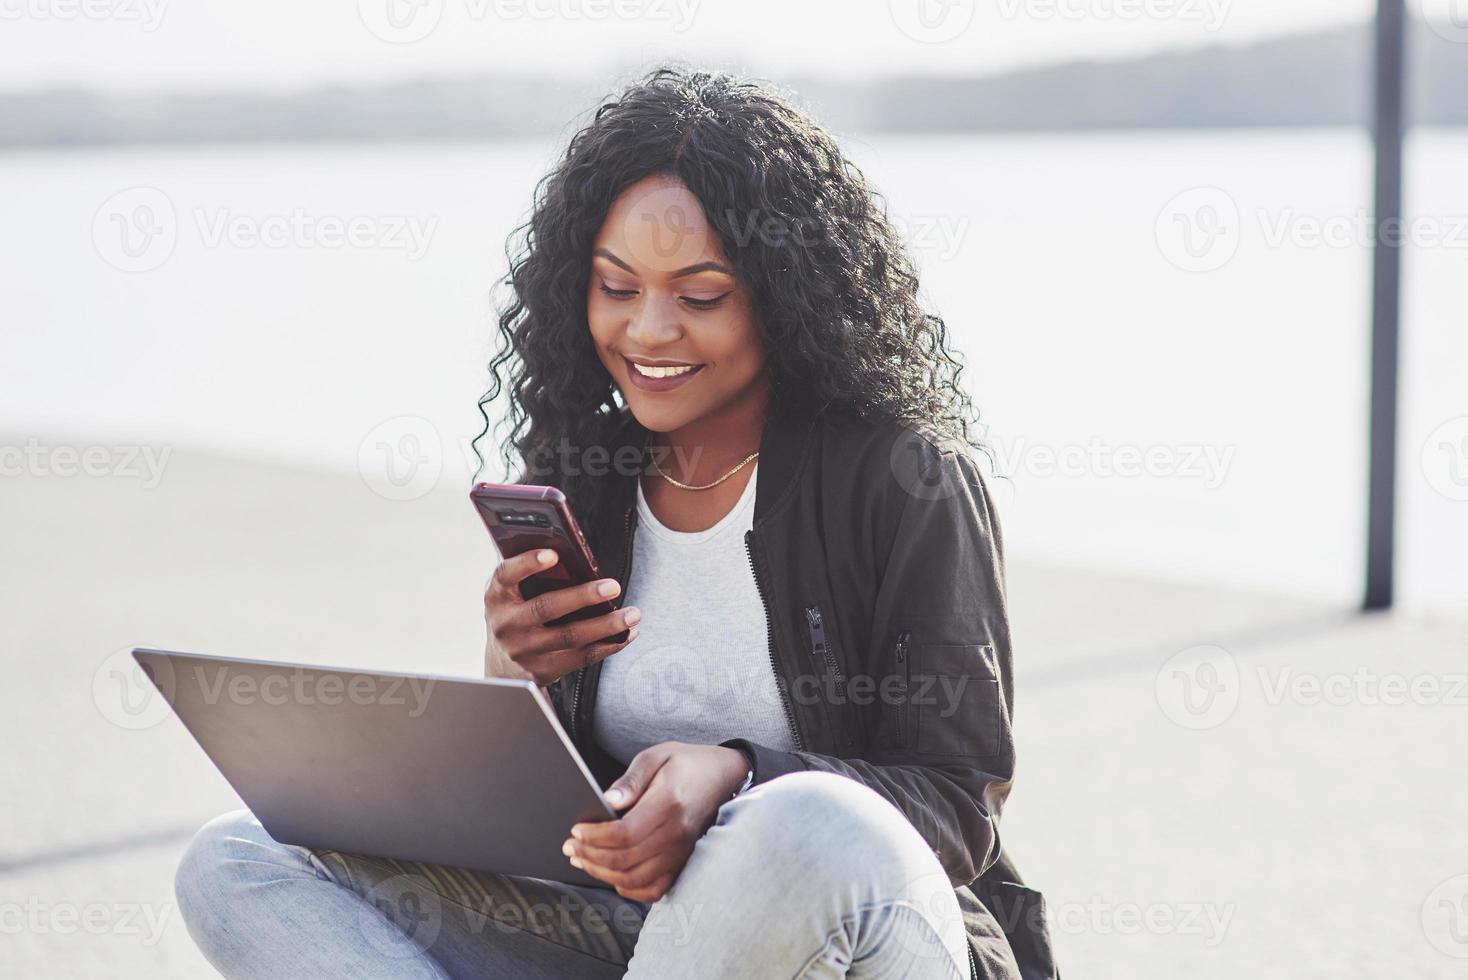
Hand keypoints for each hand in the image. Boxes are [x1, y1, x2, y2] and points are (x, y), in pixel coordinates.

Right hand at [483, 549, 640, 684]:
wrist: (502, 664)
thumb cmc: (516, 611)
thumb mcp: (510, 590)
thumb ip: (529, 570)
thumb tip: (565, 543)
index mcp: (497, 596)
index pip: (506, 575)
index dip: (528, 563)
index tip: (554, 554)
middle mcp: (506, 625)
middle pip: (546, 608)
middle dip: (583, 596)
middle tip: (613, 586)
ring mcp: (525, 651)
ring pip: (570, 637)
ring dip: (606, 625)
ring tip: (633, 613)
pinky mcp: (544, 670)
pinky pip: (581, 658)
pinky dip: (609, 645)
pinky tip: (627, 633)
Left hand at [562, 742, 750, 901]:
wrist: (722, 776)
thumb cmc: (686, 763)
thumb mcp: (656, 756)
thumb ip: (631, 779)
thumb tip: (608, 800)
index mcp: (668, 804)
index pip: (624, 834)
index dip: (595, 837)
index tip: (576, 830)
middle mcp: (677, 834)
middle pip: (625, 860)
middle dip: (590, 855)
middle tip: (571, 846)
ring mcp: (681, 852)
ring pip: (635, 879)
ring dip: (603, 873)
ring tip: (583, 859)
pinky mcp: (683, 862)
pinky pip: (654, 889)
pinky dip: (629, 888)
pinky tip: (612, 875)